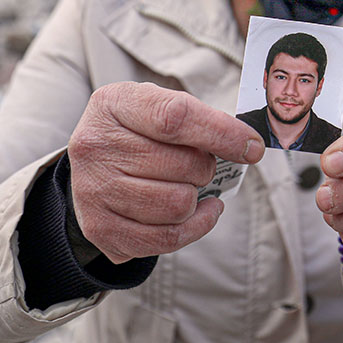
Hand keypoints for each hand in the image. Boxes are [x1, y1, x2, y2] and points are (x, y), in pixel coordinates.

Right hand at [67, 82, 263, 263]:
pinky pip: (167, 238)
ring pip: (178, 204)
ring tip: (188, 185)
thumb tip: (248, 145)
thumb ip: (198, 118)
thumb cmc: (136, 131)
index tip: (252, 147)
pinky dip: (196, 226)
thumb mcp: (156, 106)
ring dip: (196, 197)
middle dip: (206, 167)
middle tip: (198, 164)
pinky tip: (199, 211)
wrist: (90, 166)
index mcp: (113, 105)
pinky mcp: (101, 229)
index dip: (222, 134)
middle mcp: (96, 147)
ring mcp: (94, 191)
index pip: (176, 118)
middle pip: (183, 165)